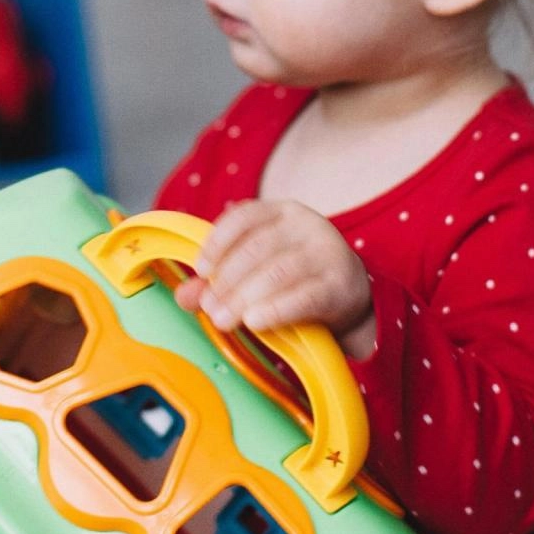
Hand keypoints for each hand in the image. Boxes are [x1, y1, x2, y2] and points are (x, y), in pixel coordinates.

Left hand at [173, 199, 375, 357]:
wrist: (349, 294)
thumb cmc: (294, 277)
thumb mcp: (257, 270)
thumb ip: (219, 279)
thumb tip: (184, 295)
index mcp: (281, 212)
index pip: (244, 216)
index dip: (218, 242)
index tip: (200, 270)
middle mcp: (306, 225)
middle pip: (258, 248)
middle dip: (227, 280)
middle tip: (209, 308)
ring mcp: (327, 252)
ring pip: (279, 272)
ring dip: (245, 298)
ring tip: (223, 320)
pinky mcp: (341, 285)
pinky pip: (306, 297)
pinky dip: (277, 309)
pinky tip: (255, 322)